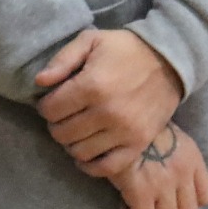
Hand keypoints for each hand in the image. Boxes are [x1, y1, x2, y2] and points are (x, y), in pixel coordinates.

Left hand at [36, 28, 183, 177]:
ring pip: (81, 152)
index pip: (51, 110)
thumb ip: (62, 60)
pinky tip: (85, 155)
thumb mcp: (89, 40)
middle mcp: (107, 112)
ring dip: (70, 144)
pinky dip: (91, 166)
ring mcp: (125, 132)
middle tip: (61, 117)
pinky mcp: (139, 144)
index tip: (49, 102)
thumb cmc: (124, 49)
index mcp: (92, 85)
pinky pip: (109, 167)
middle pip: (63, 133)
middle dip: (55, 125)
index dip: (44, 107)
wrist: (167, 61)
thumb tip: (39, 81)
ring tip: (74, 131)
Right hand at [108, 123, 207, 208]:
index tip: (171, 197)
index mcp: (192, 157)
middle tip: (152, 206)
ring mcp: (163, 183)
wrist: (117, 110)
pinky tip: (124, 208)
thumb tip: (169, 177)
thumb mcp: (166, 131)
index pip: (205, 197)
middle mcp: (182, 173)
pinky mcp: (140, 190)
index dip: (188, 201)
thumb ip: (175, 155)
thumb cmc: (137, 119)